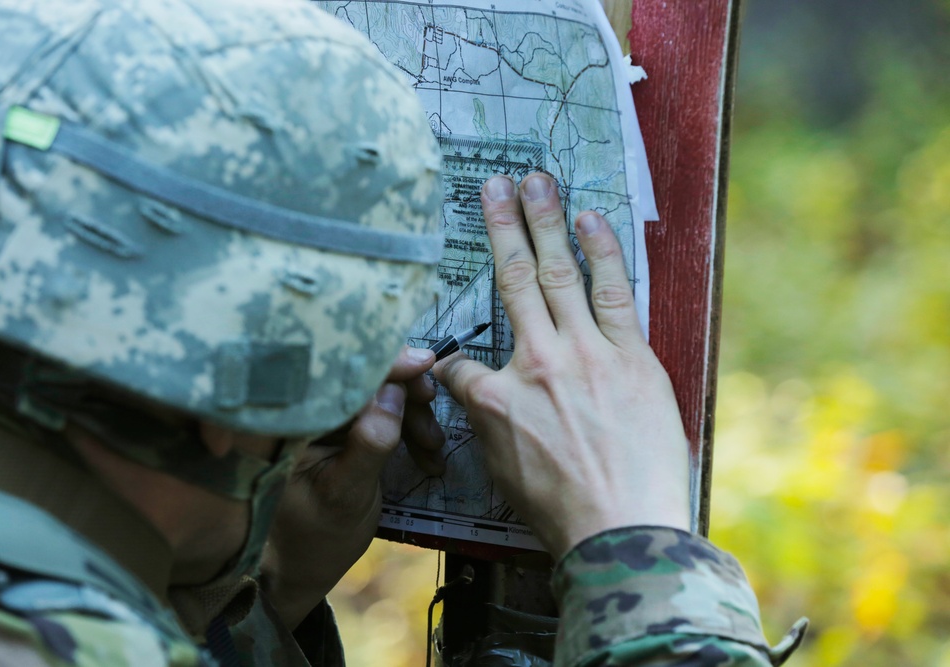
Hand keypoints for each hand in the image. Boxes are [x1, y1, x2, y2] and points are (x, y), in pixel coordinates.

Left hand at [262, 346, 444, 627]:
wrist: (302, 566)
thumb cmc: (314, 537)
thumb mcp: (346, 495)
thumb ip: (369, 443)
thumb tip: (393, 393)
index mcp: (294, 419)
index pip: (339, 371)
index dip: (384, 362)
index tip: (424, 363)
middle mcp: (309, 408)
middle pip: (366, 375)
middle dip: (407, 393)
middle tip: (432, 418)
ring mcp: (329, 417)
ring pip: (383, 393)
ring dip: (416, 416)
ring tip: (433, 452)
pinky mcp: (348, 428)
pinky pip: (387, 412)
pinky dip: (412, 429)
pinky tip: (428, 455)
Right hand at [434, 173, 690, 560]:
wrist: (622, 530)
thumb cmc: (560, 508)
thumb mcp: (501, 469)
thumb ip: (485, 420)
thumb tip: (477, 390)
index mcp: (495, 398)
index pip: (461, 364)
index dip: (451, 364)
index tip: (452, 370)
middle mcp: (536, 362)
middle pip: (514, 280)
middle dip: (503, 226)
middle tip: (496, 183)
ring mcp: (587, 353)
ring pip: (561, 273)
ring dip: (547, 221)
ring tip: (538, 181)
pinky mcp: (632, 357)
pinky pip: (614, 292)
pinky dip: (602, 252)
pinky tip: (590, 219)